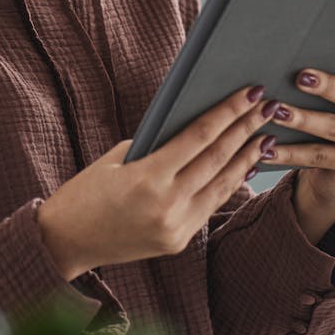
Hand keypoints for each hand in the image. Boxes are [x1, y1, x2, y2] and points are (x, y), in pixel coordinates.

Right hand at [37, 85, 277, 280]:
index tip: (250, 92)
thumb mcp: (117, 158)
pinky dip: (230, 182)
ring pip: (222, 184)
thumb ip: (157, 145)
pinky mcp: (178, 241)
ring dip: (247, 156)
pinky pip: (210, 205)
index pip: (199, 137)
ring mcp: (176, 227)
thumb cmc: (86, 191)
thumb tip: (196, 128)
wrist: (66, 242)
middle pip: (217, 158)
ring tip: (266, 134)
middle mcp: (167, 205)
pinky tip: (244, 164)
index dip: (227, 112)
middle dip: (245, 129)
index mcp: (147, 178)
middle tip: (268, 105)